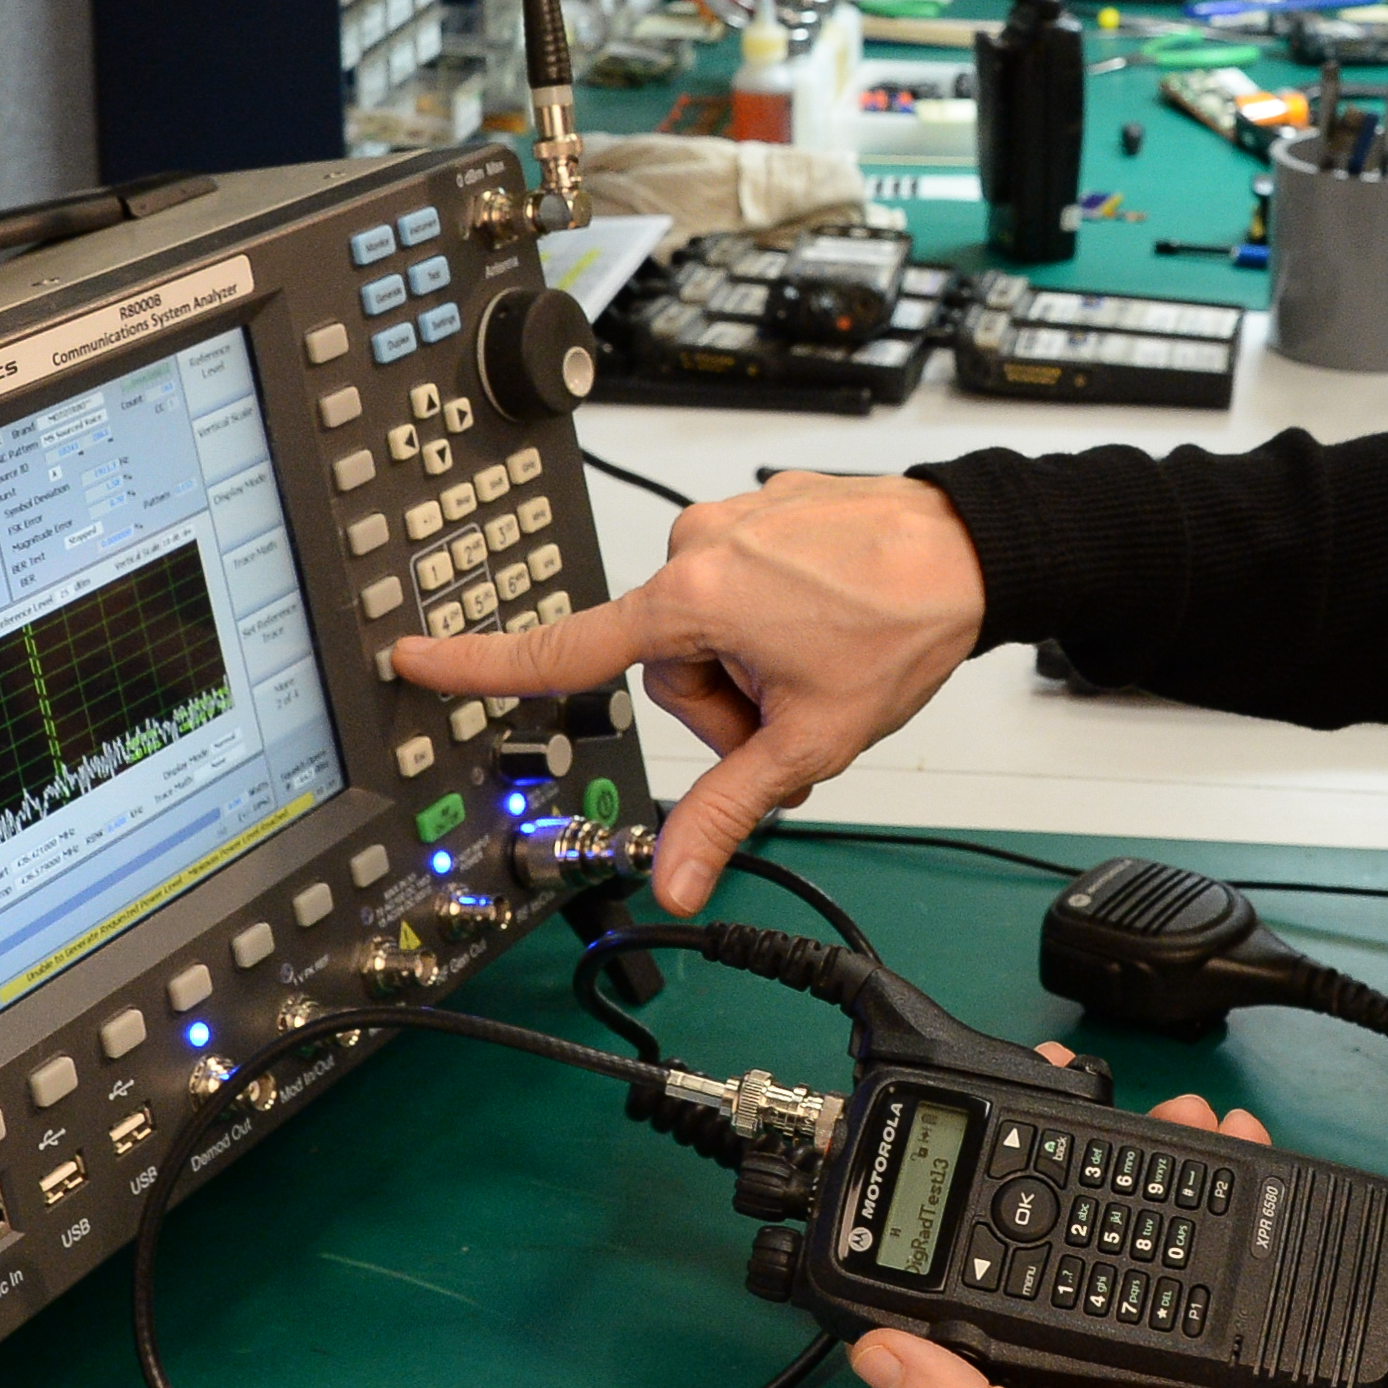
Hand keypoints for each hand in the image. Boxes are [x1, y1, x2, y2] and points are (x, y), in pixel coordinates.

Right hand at [389, 473, 986, 910]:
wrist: (976, 550)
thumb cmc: (904, 624)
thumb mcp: (810, 738)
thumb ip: (729, 812)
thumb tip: (673, 880)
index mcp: (693, 599)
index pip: (565, 648)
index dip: (480, 663)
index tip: (411, 657)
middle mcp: (697, 546)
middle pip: (667, 667)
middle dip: (725, 705)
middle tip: (795, 706)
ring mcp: (730, 520)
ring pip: (706, 630)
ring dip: (752, 663)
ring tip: (820, 660)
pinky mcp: (760, 507)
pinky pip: (740, 583)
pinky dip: (775, 616)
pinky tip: (830, 619)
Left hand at [853, 1069, 1315, 1387]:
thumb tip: (872, 1354)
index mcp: (1026, 1378)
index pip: (973, 1276)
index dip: (965, 1203)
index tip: (984, 1126)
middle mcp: (1078, 1333)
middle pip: (1056, 1215)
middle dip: (1073, 1147)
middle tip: (1088, 1090)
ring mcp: (1149, 1307)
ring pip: (1132, 1199)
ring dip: (1151, 1143)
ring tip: (1179, 1113)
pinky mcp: (1213, 1292)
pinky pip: (1204, 1215)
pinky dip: (1217, 1168)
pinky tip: (1228, 1139)